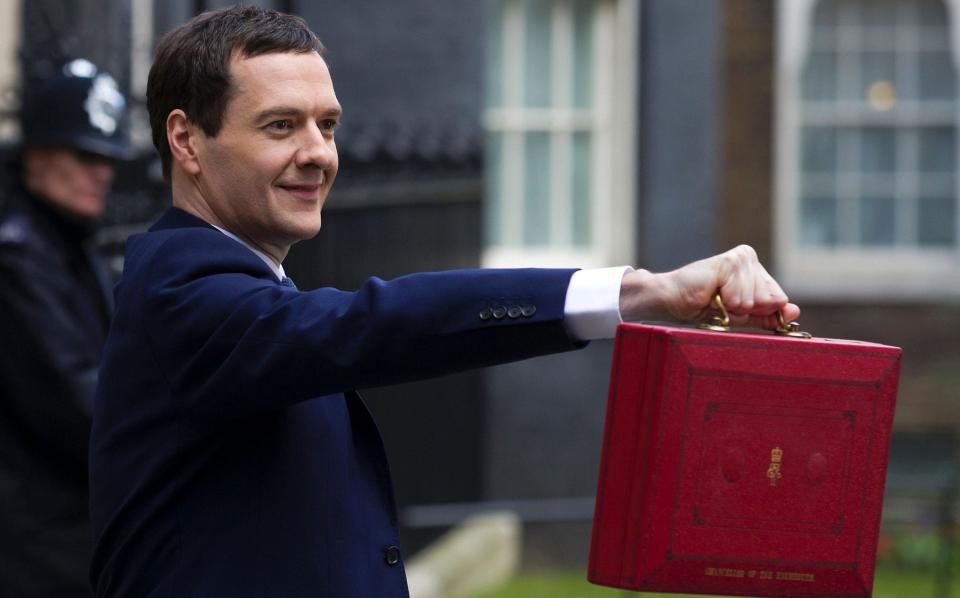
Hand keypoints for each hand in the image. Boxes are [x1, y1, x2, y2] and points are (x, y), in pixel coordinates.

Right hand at [619, 245, 799, 328]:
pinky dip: (724, 303)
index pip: (779, 298)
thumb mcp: (738, 315)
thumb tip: (794, 313)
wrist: (670, 300)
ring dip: (731, 308)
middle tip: (719, 302)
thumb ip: (765, 314)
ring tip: (712, 298)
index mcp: (755, 268)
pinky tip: (709, 293)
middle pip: (771, 299)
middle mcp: (750, 258)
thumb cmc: (699, 306)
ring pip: (756, 300)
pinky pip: (741, 297)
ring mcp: (741, 258)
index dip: (757, 311)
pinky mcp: (729, 262)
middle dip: (744, 310)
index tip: (731, 306)